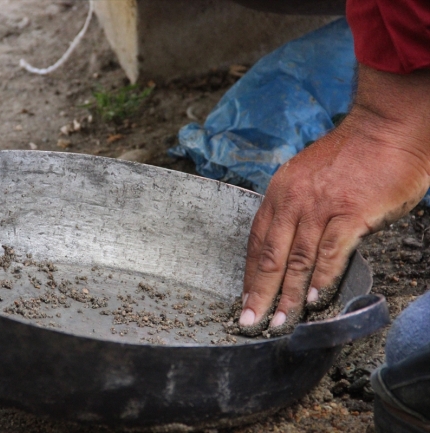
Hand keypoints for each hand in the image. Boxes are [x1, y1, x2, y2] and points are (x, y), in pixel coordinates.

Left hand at [239, 65, 429, 335]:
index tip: (244, 300)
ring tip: (280, 322)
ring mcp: (320, 207)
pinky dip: (322, 279)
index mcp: (278, 194)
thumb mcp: (306, 178)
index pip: (256, 242)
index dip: (249, 275)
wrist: (384, 127)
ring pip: (297, 260)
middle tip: (250, 323)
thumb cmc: (350, 155)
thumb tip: (291, 250)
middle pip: (268, 256)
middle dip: (258, 293)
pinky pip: (330, 253)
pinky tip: (316, 301)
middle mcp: (292, 200)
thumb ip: (296, 211)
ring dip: (287, 295)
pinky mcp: (349, 212)